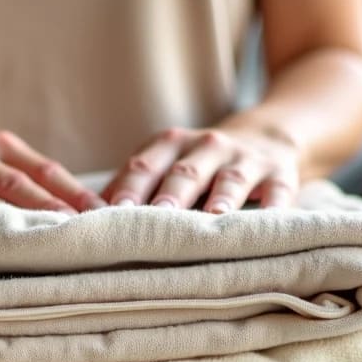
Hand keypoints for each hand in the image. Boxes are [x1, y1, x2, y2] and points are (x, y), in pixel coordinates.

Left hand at [101, 126, 300, 211]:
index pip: (145, 166)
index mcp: (170, 146)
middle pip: (185, 173)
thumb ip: (131, 187)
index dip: (129, 189)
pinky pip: (278, 192)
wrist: (268, 137)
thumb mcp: (166, 164)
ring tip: (212, 220)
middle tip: (156, 220)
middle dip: (170, 196)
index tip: (112, 214)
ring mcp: (245, 159)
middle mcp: (207, 146)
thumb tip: (81, 219)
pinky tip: (268, 224)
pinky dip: (275, 207)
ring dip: (221, 199)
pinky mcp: (280, 174)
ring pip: (231, 179)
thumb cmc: (199, 165)